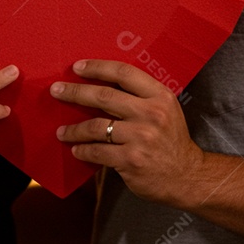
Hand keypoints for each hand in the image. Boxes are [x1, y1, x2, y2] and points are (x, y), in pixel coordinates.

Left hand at [53, 59, 203, 205]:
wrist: (188, 176)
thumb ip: (141, 98)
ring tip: (61, 131)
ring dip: (73, 129)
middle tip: (56, 91)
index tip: (77, 67)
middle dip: (75, 92)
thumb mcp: (166, 111)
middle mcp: (151, 113)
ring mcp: (141, 137)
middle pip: (104, 96)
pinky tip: (77, 150)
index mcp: (160, 96)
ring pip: (96, 126)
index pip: (124, 73)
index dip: (97, 67)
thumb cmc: (171, 141)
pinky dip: (83, 150)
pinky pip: (97, 151)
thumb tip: (101, 87)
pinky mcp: (131, 159)